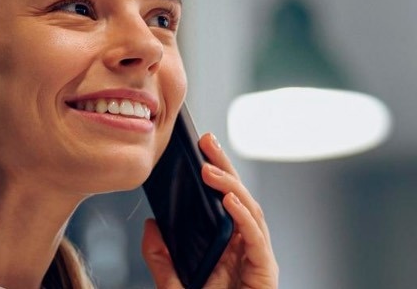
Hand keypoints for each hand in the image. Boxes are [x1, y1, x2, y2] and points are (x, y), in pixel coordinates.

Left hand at [142, 133, 278, 288]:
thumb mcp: (175, 286)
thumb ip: (162, 261)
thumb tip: (150, 226)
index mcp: (227, 247)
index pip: (222, 201)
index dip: (215, 172)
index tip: (199, 148)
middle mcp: (245, 248)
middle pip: (239, 198)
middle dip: (224, 167)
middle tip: (208, 142)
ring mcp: (257, 258)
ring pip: (250, 211)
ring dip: (231, 187)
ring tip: (209, 170)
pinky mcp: (265, 272)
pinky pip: (256, 239)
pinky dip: (243, 217)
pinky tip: (229, 201)